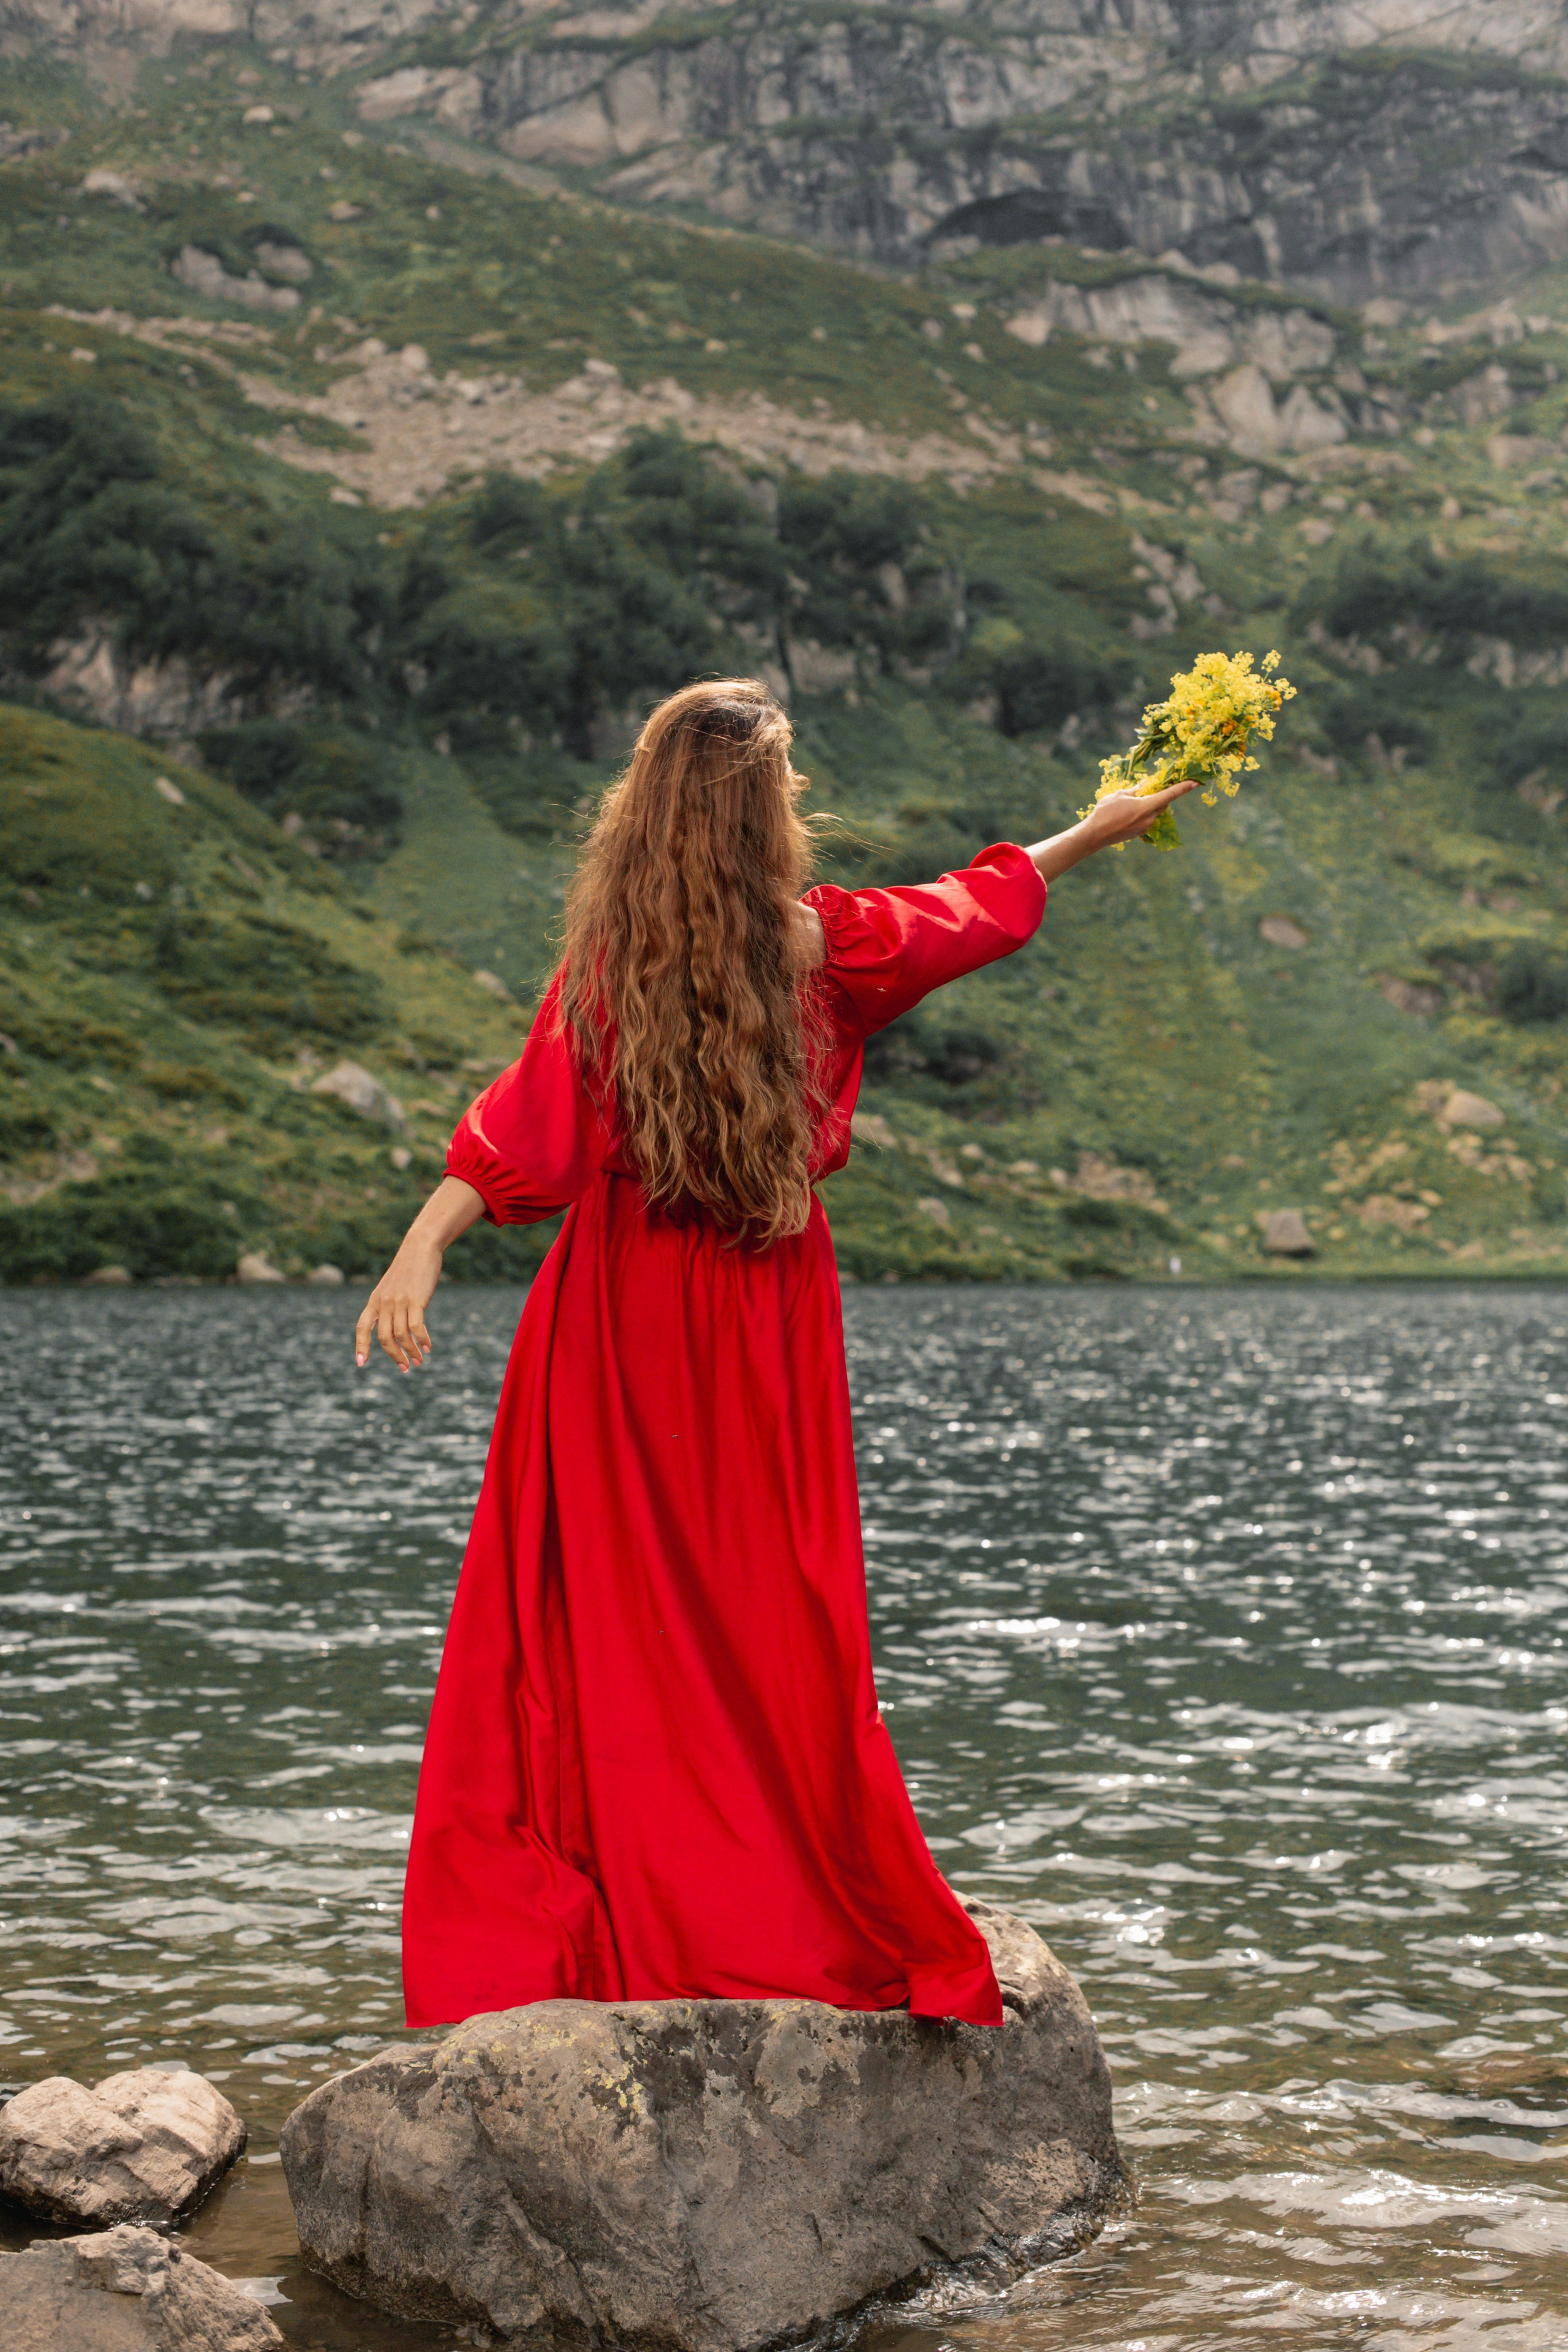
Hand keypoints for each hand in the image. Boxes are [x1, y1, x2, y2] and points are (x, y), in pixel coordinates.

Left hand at [355, 1233, 442, 1371]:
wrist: (419, 1247)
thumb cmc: (408, 1268)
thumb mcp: (392, 1287)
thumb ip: (390, 1306)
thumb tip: (397, 1329)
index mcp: (374, 1300)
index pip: (362, 1327)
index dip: (361, 1345)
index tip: (361, 1363)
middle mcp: (383, 1303)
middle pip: (384, 1338)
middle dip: (394, 1356)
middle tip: (405, 1368)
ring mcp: (398, 1301)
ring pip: (401, 1335)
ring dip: (410, 1352)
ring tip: (419, 1361)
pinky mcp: (415, 1300)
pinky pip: (416, 1327)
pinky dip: (422, 1340)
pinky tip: (428, 1347)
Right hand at [1077, 779, 1199, 849]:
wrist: (1095, 835)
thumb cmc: (1106, 811)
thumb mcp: (1120, 794)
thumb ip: (1136, 790)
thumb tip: (1144, 786)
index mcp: (1147, 806)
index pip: (1170, 794)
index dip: (1184, 787)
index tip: (1196, 782)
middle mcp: (1150, 818)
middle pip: (1163, 804)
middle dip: (1160, 795)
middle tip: (1150, 788)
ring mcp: (1145, 827)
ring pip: (1154, 812)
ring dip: (1149, 805)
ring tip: (1132, 802)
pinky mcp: (1140, 833)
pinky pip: (1147, 820)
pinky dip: (1142, 813)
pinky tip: (1127, 813)